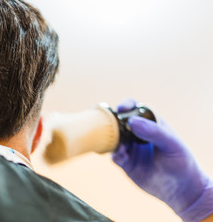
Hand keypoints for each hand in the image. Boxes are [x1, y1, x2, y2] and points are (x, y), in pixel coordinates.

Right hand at [112, 99, 212, 221]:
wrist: (182, 189)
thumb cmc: (181, 161)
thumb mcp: (171, 144)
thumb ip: (153, 131)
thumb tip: (131, 121)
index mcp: (149, 123)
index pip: (134, 108)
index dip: (126, 105)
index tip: (122, 109)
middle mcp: (136, 133)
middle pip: (119, 122)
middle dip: (113, 123)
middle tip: (114, 128)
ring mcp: (130, 148)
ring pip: (114, 139)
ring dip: (113, 140)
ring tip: (121, 147)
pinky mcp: (125, 162)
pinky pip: (114, 155)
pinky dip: (115, 154)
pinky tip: (122, 156)